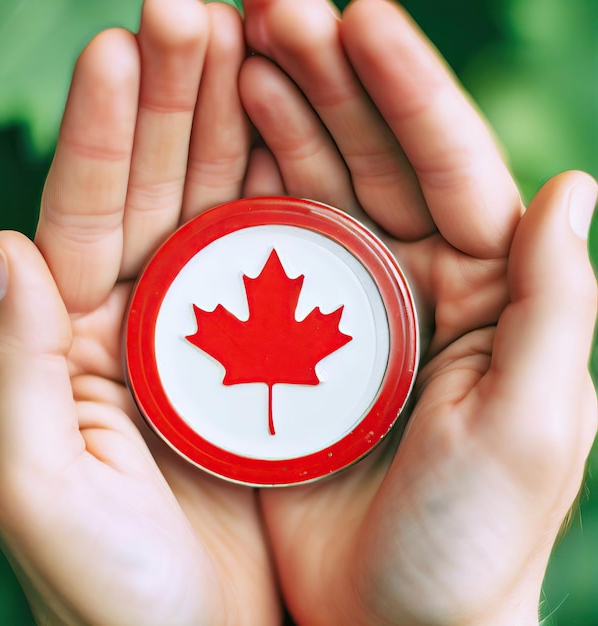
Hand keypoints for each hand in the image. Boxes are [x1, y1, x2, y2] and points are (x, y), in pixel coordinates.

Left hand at [0, 1, 279, 623]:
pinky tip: (295, 134)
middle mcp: (142, 322)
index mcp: (77, 343)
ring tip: (248, 41)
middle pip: (155, 189)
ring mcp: (212, 329)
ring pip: (217, 207)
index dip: (101, 130)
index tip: (124, 47)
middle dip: (173, 98)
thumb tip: (6, 249)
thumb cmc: (118, 596)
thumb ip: (11, 371)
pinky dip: (281, 195)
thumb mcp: (38, 489)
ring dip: (228, 125)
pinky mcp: (270, 352)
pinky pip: (273, 258)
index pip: (84, 215)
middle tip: (197, 9)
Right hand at [240, 0, 597, 623]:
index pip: (452, 166)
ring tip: (240, 50)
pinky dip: (247, 192)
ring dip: (284, 117)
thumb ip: (554, 304)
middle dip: (332, 79)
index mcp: (488, 291)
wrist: (393, 618)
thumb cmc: (471, 540)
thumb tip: (570, 184)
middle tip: (276, 9)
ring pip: (316, 190)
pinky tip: (220, 141)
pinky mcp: (296, 338)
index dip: (407, 88)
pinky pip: (270, 249)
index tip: (357, 15)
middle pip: (376, 159)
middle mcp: (421, 283)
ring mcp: (352, 305)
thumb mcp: (532, 422)